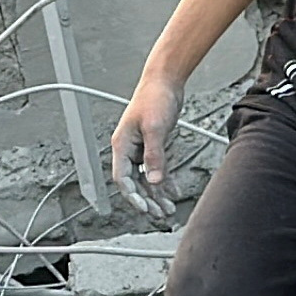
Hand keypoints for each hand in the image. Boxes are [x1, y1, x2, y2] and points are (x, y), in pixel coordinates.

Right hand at [107, 71, 184, 219]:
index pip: (122, 178)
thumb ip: (154, 156)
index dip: (132, 196)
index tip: (144, 209)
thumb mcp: (155, 128)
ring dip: (156, 195)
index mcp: (122, 145)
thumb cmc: (154, 98)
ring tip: (168, 210)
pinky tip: (174, 192)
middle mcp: (129, 149)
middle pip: (134, 183)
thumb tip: (153, 181)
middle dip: (146, 200)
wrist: (165, 81)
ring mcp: (141, 148)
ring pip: (146, 179)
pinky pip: (156, 170)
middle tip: (159, 215)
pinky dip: (164, 182)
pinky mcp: (153, 146)